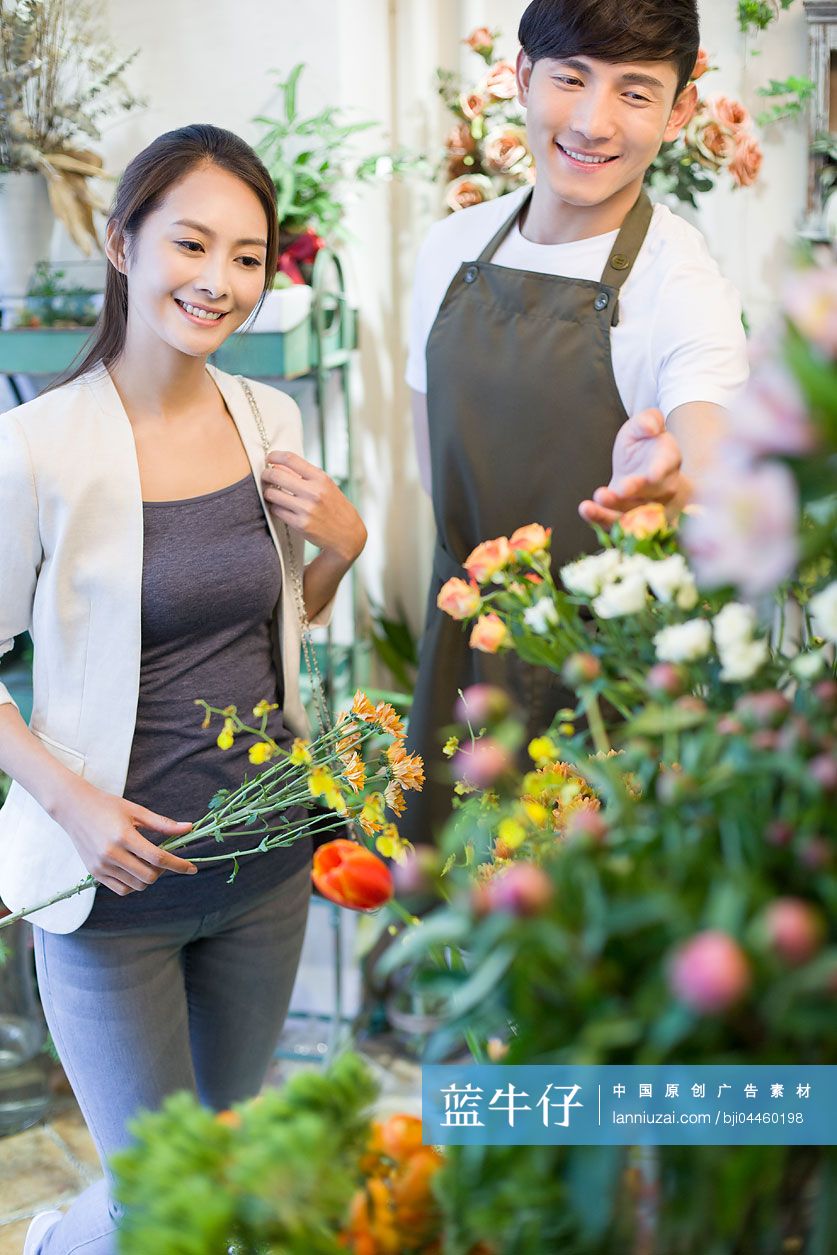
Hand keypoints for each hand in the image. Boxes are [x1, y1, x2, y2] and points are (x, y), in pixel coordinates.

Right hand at [55, 778, 195, 895]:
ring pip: (136, 886)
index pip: (158, 858)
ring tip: (147, 861)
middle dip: (162, 871)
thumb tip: (189, 828)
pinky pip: (121, 889)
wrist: (74, 809)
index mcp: (124, 836)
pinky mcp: (94, 873)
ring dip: (148, 877)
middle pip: (148, 877)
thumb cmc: (107, 806)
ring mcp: (101, 866)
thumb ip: (163, 823)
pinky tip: (135, 869)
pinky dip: (133, 884)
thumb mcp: (136, 811)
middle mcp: (111, 854)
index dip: (178, 865)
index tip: (192, 868)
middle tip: (162, 858)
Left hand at [262, 451, 366, 562]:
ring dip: (268, 492)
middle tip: (266, 476)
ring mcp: (306, 509)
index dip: (275, 456)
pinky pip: (277, 511)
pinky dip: (275, 507)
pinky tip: (281, 507)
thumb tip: (278, 465)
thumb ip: (304, 475)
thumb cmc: (335, 507)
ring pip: (272, 494)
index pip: (291, 459)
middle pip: (277, 475)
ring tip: (272, 493)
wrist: (347, 534)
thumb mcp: (326, 486)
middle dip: (266, 475)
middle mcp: (314, 492)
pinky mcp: (300, 524)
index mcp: (321, 478)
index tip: (269, 458)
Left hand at [578, 408, 688, 528]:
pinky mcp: (630, 517)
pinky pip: (617, 523)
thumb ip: (649, 420)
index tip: (650, 475)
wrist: (642, 464)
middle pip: (649, 496)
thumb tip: (651, 427)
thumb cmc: (644, 442)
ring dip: (610, 513)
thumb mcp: (644, 424)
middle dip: (629, 496)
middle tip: (607, 494)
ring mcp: (648, 506)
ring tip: (588, 507)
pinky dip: (600, 519)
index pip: (665, 469)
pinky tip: (585, 511)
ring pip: (632, 515)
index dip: (658, 473)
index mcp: (668, 461)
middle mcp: (663, 488)